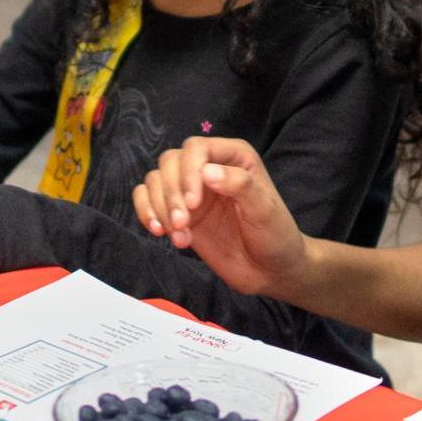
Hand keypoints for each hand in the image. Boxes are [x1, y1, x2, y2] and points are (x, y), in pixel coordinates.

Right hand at [132, 137, 309, 298]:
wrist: (269, 271)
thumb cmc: (274, 235)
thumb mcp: (264, 209)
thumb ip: (239, 186)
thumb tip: (207, 172)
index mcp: (233, 156)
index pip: (196, 149)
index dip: (188, 173)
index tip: (193, 204)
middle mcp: (208, 167)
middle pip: (170, 162)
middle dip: (171, 194)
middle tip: (182, 224)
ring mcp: (191, 190)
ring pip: (156, 179)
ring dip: (159, 207)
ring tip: (179, 237)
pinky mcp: (178, 212)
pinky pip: (147, 199)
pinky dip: (146, 212)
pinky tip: (159, 232)